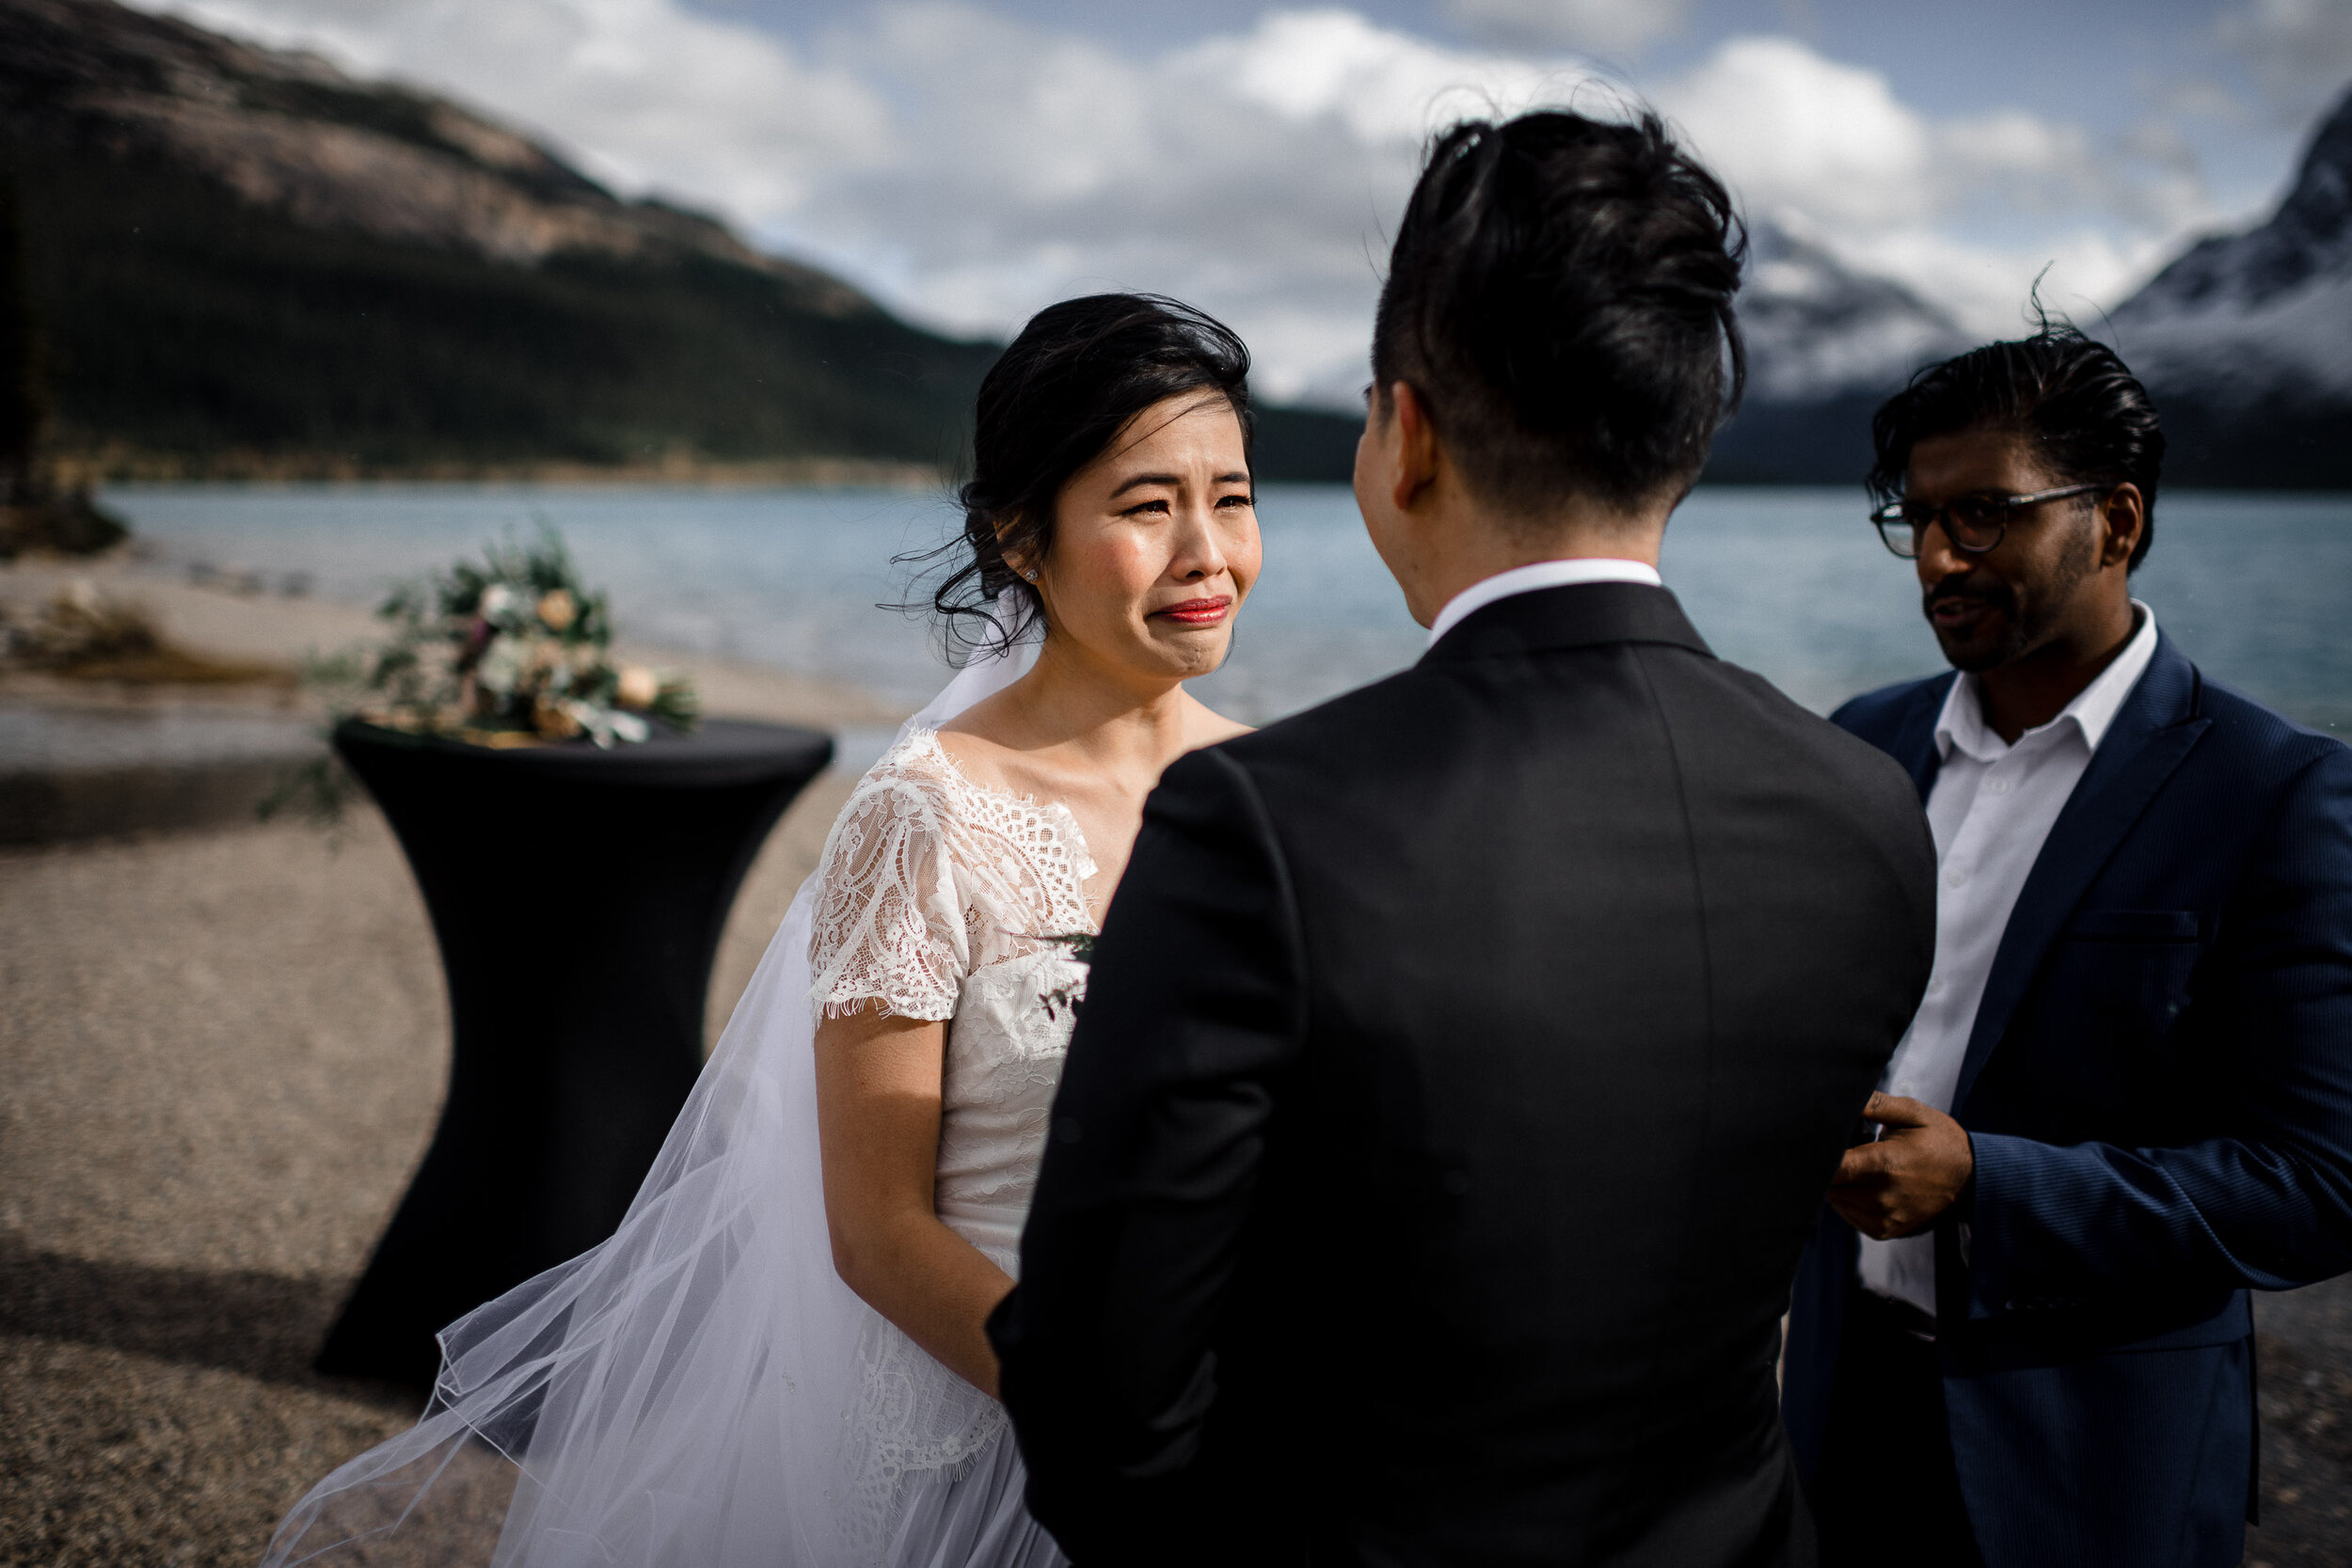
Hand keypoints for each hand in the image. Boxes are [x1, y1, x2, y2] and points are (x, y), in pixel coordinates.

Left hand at [1828, 1093, 1973, 1240]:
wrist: (1971, 1178)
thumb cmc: (1938, 1140)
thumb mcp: (1912, 1113)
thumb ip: (1876, 1104)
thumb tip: (1843, 1096)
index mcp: (1884, 1165)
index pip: (1832, 1167)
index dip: (1817, 1155)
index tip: (1815, 1142)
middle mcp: (1880, 1197)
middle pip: (1829, 1184)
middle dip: (1829, 1166)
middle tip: (1850, 1150)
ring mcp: (1882, 1218)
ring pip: (1835, 1199)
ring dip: (1840, 1183)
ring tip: (1863, 1167)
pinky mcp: (1883, 1231)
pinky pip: (1847, 1213)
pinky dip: (1849, 1200)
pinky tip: (1868, 1185)